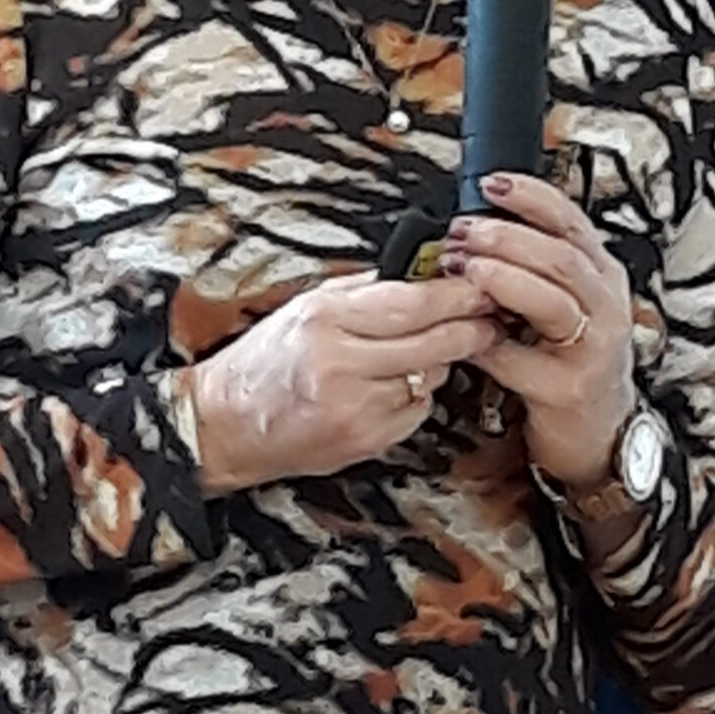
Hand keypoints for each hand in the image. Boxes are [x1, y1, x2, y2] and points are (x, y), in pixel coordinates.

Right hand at [188, 271, 502, 495]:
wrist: (225, 424)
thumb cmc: (264, 363)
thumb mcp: (305, 308)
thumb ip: (363, 291)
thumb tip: (421, 272)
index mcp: (324, 319)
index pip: (412, 303)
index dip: (458, 295)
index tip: (482, 286)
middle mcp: (339, 363)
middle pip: (433, 342)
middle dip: (471, 329)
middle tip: (489, 319)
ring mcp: (354, 407)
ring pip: (429, 377)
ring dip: (438, 362)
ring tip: (424, 351)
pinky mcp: (364, 440)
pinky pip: (416, 411)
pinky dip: (415, 396)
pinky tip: (392, 387)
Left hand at [440, 171, 634, 487]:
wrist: (596, 429)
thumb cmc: (570, 359)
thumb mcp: (565, 302)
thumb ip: (535, 267)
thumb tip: (477, 226)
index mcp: (601, 275)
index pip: (571, 221)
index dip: (531, 198)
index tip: (491, 184)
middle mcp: (606, 305)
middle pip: (560, 256)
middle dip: (506, 238)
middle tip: (463, 231)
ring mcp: (592, 348)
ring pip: (551, 301)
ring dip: (502, 279)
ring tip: (466, 268)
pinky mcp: (568, 387)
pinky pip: (523, 359)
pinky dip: (489, 344)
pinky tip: (466, 336)